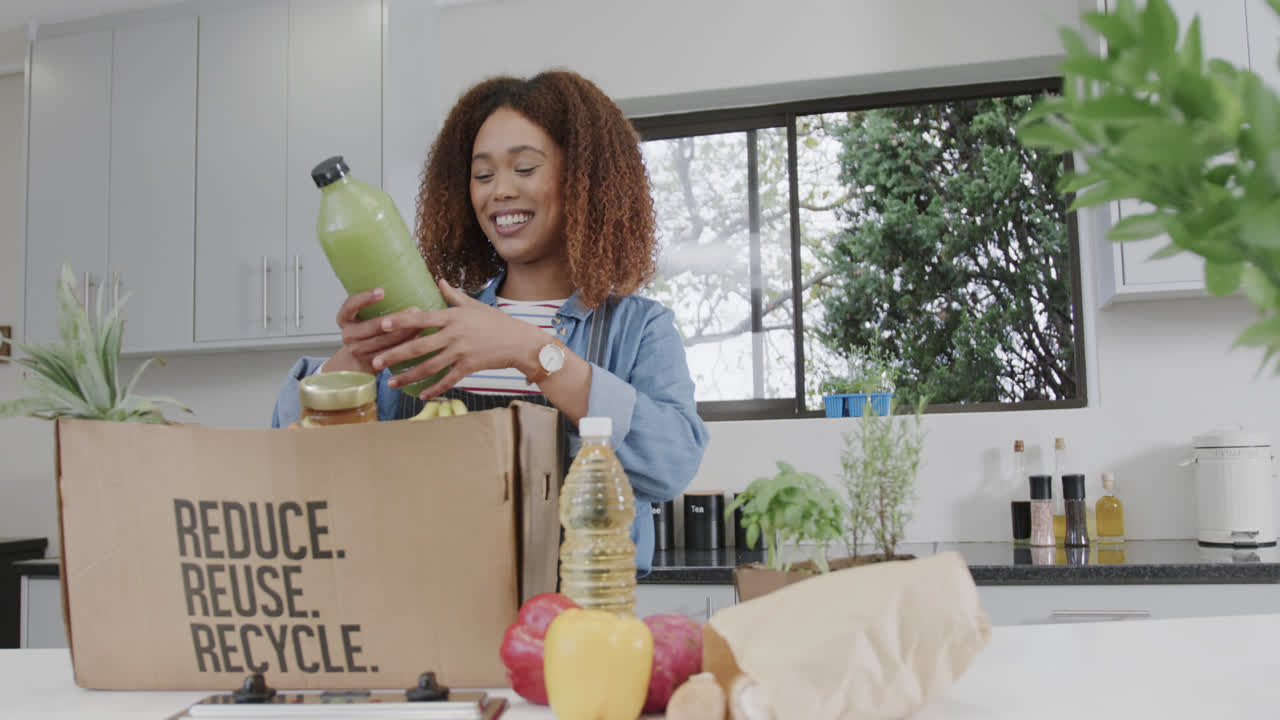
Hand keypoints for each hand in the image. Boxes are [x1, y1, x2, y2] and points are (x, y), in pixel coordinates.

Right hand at [324, 288, 422, 374]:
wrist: (357, 361)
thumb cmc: (366, 332)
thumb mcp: (362, 317)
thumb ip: (372, 306)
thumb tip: (401, 286)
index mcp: (344, 319)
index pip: (350, 305)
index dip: (365, 298)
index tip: (382, 291)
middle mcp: (348, 335)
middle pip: (374, 326)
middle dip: (396, 318)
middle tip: (415, 309)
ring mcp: (358, 351)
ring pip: (385, 341)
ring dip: (405, 332)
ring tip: (421, 323)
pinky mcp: (371, 363)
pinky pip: (391, 353)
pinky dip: (405, 345)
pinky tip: (417, 337)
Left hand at [370, 279, 546, 398]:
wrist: (519, 341)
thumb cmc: (496, 321)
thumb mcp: (474, 305)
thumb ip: (453, 295)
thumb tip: (439, 280)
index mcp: (452, 317)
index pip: (421, 318)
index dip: (400, 321)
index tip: (381, 325)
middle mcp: (454, 335)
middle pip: (418, 346)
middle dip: (394, 355)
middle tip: (375, 361)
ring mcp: (461, 352)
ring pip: (429, 367)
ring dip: (408, 376)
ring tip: (390, 382)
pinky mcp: (469, 367)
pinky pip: (447, 380)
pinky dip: (433, 389)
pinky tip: (420, 395)